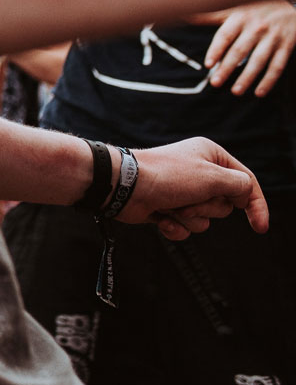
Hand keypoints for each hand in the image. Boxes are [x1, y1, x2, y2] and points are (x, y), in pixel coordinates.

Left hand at [117, 137, 268, 240]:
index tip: (260, 227)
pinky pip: (185, 228)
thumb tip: (244, 194)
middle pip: (224, 204)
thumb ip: (239, 186)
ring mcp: (183, 192)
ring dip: (189, 217)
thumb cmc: (168, 176)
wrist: (125, 186)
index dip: (255, 205)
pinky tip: (160, 217)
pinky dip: (174, 227)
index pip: (245, 182)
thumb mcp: (212, 177)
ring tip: (170, 205)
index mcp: (211, 156)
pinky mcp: (168, 208)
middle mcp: (199, 172)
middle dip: (207, 207)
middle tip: (188, 198)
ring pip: (205, 220)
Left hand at [204, 0, 295, 95]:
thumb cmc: (255, 9)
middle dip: (227, 68)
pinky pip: (277, 66)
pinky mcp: (286, 46)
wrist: (291, 5)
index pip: (225, 36)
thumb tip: (182, 13)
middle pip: (239, 51)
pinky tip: (259, 92)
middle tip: (216, 83)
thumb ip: (210, 15)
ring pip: (258, 60)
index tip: (208, 64)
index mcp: (240, 18)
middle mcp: (256, 28)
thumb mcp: (234, 8)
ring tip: (235, 91)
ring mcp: (272, 38)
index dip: (216, 50)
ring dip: (247, 77)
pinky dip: (269, 81)